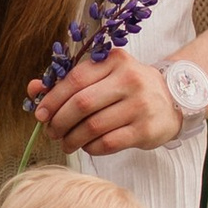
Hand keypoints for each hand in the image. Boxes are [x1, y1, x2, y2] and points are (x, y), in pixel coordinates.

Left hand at [27, 48, 183, 156]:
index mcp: (114, 60)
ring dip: (72, 138)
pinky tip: (86, 146)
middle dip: (59, 121)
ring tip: (65, 142)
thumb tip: (34, 90)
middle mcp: (129, 79)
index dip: (53, 99)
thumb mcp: (103, 76)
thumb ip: (69, 81)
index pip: (75, 79)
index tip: (40, 114)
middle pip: (82, 103)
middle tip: (51, 132)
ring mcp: (140, 105)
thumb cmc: (129, 88)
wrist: (172, 101)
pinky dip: (91, 147)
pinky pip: (108, 142)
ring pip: (93, 126)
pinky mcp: (146, 129)